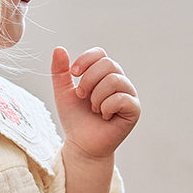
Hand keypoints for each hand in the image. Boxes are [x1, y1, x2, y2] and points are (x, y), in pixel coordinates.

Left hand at [51, 46, 140, 160]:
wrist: (81, 144)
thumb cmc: (75, 119)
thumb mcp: (63, 93)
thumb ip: (60, 72)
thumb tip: (59, 48)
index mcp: (104, 74)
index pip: (100, 54)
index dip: (86, 60)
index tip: (73, 74)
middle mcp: (119, 80)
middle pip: (108, 64)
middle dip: (88, 80)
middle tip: (81, 96)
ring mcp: (129, 94)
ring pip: (114, 80)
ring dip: (96, 97)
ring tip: (94, 109)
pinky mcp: (134, 109)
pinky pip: (122, 98)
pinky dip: (107, 107)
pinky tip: (104, 116)